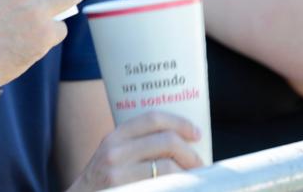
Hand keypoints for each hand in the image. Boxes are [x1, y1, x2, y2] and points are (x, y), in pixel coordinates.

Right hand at [67, 112, 203, 190]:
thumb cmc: (102, 183)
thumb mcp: (111, 157)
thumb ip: (135, 147)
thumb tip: (179, 143)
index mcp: (115, 137)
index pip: (152, 118)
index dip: (179, 123)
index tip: (196, 133)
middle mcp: (115, 150)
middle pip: (166, 141)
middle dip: (190, 153)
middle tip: (199, 164)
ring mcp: (118, 173)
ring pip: (168, 166)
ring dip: (188, 174)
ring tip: (191, 180)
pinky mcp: (125, 189)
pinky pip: (163, 186)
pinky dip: (177, 186)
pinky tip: (179, 187)